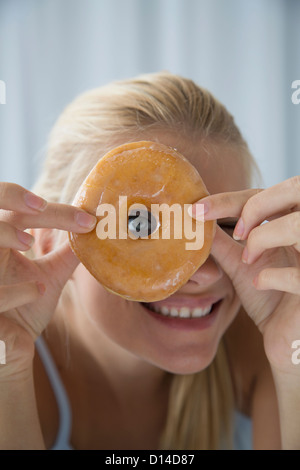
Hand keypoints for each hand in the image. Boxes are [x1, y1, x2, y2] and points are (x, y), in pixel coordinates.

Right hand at [0, 183, 96, 375]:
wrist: (10, 349)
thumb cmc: (24, 310)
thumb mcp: (48, 278)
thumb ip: (66, 255)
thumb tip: (94, 232)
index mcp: (0, 245)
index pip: (18, 214)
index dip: (46, 209)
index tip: (85, 218)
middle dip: (10, 197)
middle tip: (40, 205)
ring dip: (2, 234)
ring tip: (28, 241)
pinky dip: (13, 289)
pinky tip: (37, 291)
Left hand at [191, 176, 299, 374]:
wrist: (287, 339)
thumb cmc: (269, 298)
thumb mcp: (241, 265)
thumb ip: (222, 242)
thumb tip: (194, 222)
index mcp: (290, 223)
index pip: (263, 195)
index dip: (230, 198)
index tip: (197, 209)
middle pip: (292, 193)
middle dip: (255, 206)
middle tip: (234, 230)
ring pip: (297, 227)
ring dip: (264, 238)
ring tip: (248, 258)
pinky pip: (298, 275)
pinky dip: (273, 276)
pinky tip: (260, 284)